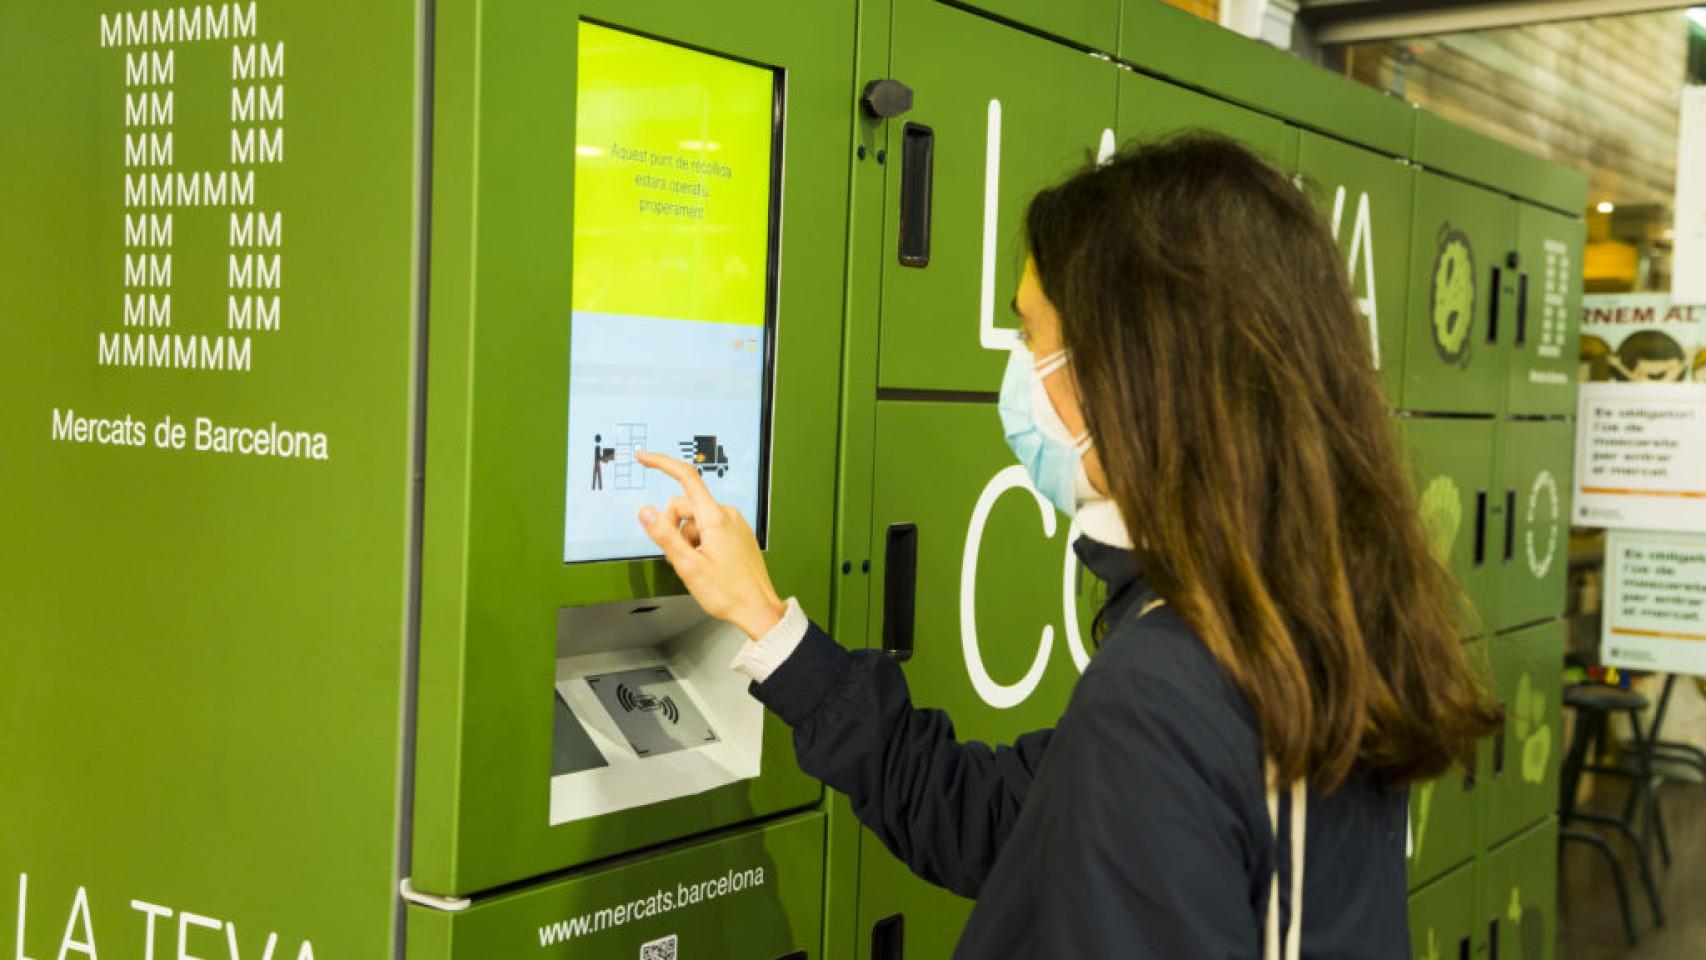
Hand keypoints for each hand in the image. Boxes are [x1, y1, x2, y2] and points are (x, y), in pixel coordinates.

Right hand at [635, 451, 786, 640]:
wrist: (758, 609)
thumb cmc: (728, 593)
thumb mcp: (688, 566)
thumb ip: (664, 536)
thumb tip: (645, 511)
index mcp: (715, 518)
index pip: (686, 477)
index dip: (661, 464)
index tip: (643, 458)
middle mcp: (727, 515)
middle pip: (685, 506)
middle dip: (672, 527)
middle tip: (678, 558)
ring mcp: (734, 524)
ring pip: (695, 520)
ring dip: (686, 538)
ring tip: (695, 565)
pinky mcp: (737, 534)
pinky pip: (709, 528)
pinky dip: (699, 541)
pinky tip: (705, 563)